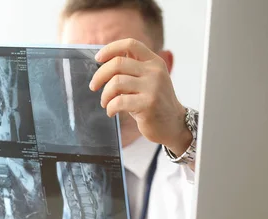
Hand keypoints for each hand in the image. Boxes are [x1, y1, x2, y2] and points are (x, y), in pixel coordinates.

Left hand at [89, 38, 191, 154]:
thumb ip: (131, 71)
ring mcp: (153, 87)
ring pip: (116, 82)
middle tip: (93, 86)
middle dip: (99, 75)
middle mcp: (155, 71)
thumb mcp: (147, 81)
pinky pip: (119, 101)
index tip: (97, 59)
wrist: (173, 124)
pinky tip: (111, 112)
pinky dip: (110, 107)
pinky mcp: (148, 104)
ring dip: (104, 95)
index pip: (131, 44)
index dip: (111, 48)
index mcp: (154, 62)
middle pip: (118, 63)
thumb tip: (103, 64)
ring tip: (105, 103)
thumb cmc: (153, 103)